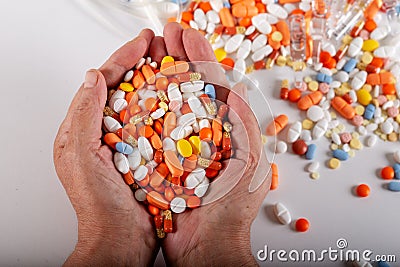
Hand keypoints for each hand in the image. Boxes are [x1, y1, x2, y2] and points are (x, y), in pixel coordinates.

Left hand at [53, 30, 160, 265]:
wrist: (120, 238)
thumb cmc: (97, 204)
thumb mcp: (81, 156)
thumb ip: (84, 116)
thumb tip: (92, 77)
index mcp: (83, 129)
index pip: (102, 82)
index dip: (122, 58)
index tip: (142, 42)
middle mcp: (105, 133)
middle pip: (124, 88)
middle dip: (142, 64)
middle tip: (160, 46)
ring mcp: (127, 143)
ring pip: (143, 103)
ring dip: (158, 82)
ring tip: (173, 64)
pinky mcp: (145, 155)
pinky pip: (157, 125)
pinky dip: (168, 109)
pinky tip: (181, 100)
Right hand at [160, 23, 270, 265]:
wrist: (207, 247)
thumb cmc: (231, 208)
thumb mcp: (248, 160)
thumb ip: (243, 123)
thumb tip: (235, 87)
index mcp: (225, 130)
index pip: (212, 85)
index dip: (198, 56)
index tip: (183, 34)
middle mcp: (203, 134)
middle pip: (187, 88)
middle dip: (176, 58)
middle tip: (163, 35)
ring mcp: (180, 147)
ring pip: (167, 104)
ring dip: (157, 77)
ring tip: (146, 53)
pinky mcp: (160, 162)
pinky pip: (149, 132)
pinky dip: (142, 110)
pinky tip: (134, 91)